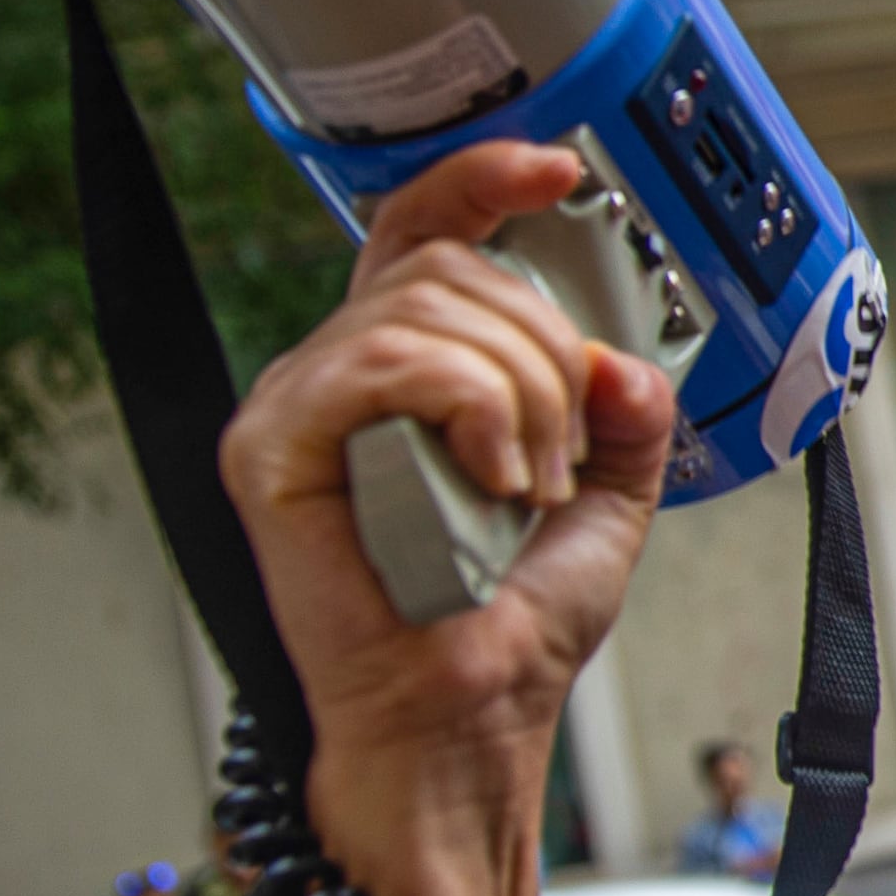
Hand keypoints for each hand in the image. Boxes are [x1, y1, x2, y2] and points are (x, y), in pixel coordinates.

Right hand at [217, 142, 676, 895]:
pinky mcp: (272, 450)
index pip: (423, 229)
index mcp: (407, 373)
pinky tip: (489, 478)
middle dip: (542, 352)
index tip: (559, 172)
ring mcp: (298, 408)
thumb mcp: (605, 498)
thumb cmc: (508, 630)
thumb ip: (621, 413)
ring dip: (518, 393)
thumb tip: (623, 358)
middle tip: (557, 457)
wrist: (469, 722)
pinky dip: (469, 408)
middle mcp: (340, 375)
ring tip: (523, 485)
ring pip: (426, 310)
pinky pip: (381, 361)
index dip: (484, 179)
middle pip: (447, 267)